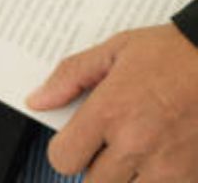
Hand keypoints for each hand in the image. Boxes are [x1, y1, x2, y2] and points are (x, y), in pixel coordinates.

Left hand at [26, 24, 197, 180]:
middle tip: (109, 144)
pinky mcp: (194, 176)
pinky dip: (160, 178)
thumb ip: (70, 76)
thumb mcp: (114, 51)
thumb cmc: (176, 52)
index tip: (75, 140)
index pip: (63, 159)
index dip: (65, 150)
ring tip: (138, 149)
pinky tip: (163, 155)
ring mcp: (168, 167)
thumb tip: (38, 100)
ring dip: (128, 177)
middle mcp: (136, 145)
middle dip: (96, 167)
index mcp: (110, 113)